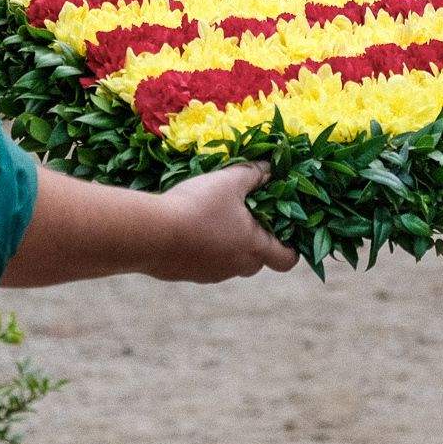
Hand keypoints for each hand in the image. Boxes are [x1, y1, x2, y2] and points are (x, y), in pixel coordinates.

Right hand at [150, 163, 297, 281]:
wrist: (149, 234)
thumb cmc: (197, 206)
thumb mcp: (229, 181)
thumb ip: (253, 174)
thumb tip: (269, 168)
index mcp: (254, 247)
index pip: (287, 259)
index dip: (292, 247)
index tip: (288, 232)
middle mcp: (236, 267)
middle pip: (258, 260)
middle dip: (256, 240)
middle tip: (248, 215)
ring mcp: (211, 274)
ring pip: (230, 261)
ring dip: (228, 244)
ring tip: (215, 217)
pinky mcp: (188, 275)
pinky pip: (205, 263)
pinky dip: (204, 248)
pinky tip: (190, 227)